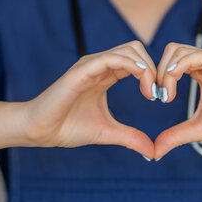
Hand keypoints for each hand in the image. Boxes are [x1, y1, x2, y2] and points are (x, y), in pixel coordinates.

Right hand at [21, 41, 157, 158]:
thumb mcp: (107, 132)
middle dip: (154, 67)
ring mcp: (91, 65)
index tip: (160, 96)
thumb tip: (152, 152)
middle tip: (159, 93)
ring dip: (146, 67)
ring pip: (129, 50)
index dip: (153, 74)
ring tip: (150, 91)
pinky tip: (141, 82)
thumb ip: (130, 137)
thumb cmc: (68, 127)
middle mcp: (100, 65)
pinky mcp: (82, 70)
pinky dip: (132, 65)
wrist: (40, 131)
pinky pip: (111, 58)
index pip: (137, 61)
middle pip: (137, 49)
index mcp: (106, 75)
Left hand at [153, 43, 201, 159]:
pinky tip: (173, 86)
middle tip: (157, 95)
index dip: (158, 74)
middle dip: (157, 70)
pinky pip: (196, 56)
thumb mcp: (199, 128)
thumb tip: (155, 150)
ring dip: (164, 70)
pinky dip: (178, 66)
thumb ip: (177, 135)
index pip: (171, 59)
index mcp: (201, 72)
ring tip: (165, 94)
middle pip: (171, 50)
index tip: (155, 97)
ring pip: (179, 50)